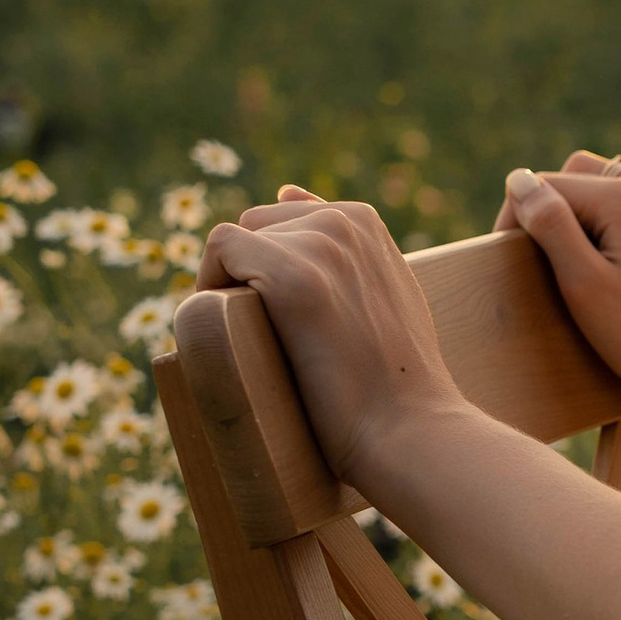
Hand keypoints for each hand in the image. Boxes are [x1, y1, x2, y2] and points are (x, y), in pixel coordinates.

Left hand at [202, 191, 465, 494]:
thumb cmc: (395, 381)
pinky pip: (221, 251)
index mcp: (364, 221)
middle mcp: (344, 221)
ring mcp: (322, 245)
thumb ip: (347, 246)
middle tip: (269, 340)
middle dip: (248, 276)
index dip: (268, 270)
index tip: (286, 323)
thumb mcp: (383, 293)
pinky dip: (210, 287)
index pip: (282, 222)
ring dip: (230, 288)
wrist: (410, 429)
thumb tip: (287, 190)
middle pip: (255, 229)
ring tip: (257, 343)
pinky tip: (233, 331)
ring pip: (234, 243)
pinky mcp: (294, 277)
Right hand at [495, 153, 620, 466]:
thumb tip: (520, 180)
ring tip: (574, 245)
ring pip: (612, 179)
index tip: (509, 258)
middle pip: (578, 174)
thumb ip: (549, 224)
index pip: (546, 185)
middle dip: (550, 205)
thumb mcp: (581, 281)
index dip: (517, 217)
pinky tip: (614, 238)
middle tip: (536, 254)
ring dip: (584, 202)